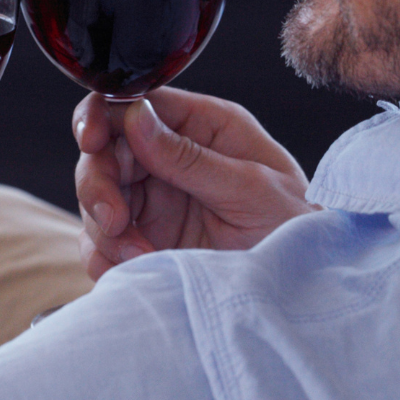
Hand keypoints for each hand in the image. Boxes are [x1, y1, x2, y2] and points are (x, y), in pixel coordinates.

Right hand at [73, 88, 314, 279]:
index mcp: (203, 126)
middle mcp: (171, 156)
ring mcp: (154, 198)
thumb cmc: (298, 230)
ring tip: (139, 254)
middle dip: (98, 183)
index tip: (91, 141)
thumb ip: (190, 157)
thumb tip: (135, 115)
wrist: (308, 296)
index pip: (134, 102)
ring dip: (105, 227)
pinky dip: (106, 255)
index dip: (101, 116)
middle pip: (103, 151)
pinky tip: (135, 266)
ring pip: (95, 196)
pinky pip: (101, 240)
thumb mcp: (252, 190)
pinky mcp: (144, 239)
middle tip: (114, 219)